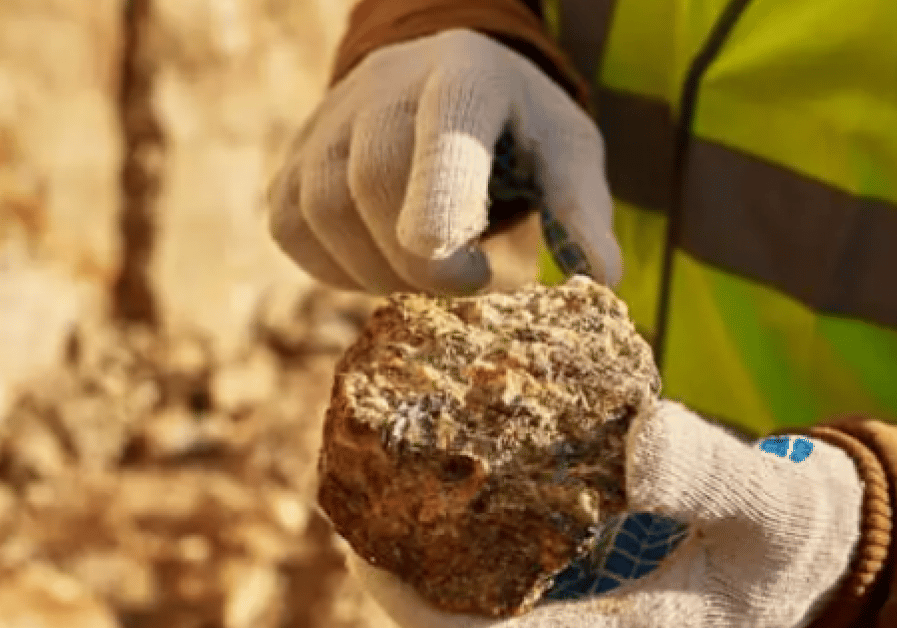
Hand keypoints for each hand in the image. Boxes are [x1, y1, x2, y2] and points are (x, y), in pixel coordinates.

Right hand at [268, 29, 621, 294]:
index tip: (445, 252)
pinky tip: (382, 263)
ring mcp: (327, 120)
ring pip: (324, 210)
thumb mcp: (565, 152)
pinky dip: (337, 268)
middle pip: (376, 180)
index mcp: (468, 74)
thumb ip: (581, 208)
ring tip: (430, 276)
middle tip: (470, 285)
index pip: (446, 127)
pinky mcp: (292, 161)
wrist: (438, 87)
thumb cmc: (516, 130)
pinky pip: (293, 229)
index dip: (439, 191)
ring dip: (379, 271)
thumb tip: (604, 279)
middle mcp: (385, 85)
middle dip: (421, 262)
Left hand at [345, 400, 863, 627]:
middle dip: (403, 565)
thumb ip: (711, 476)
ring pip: (490, 560)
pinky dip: (485, 481)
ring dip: (432, 522)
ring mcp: (589, 568)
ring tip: (377, 461)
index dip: (432, 616)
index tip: (369, 571)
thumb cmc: (795, 536)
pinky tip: (459, 428)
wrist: (816, 536)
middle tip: (346, 502)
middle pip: (475, 602)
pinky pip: (524, 514)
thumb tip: (636, 438)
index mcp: (623, 620)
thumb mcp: (769, 505)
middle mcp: (590, 599)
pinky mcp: (596, 527)